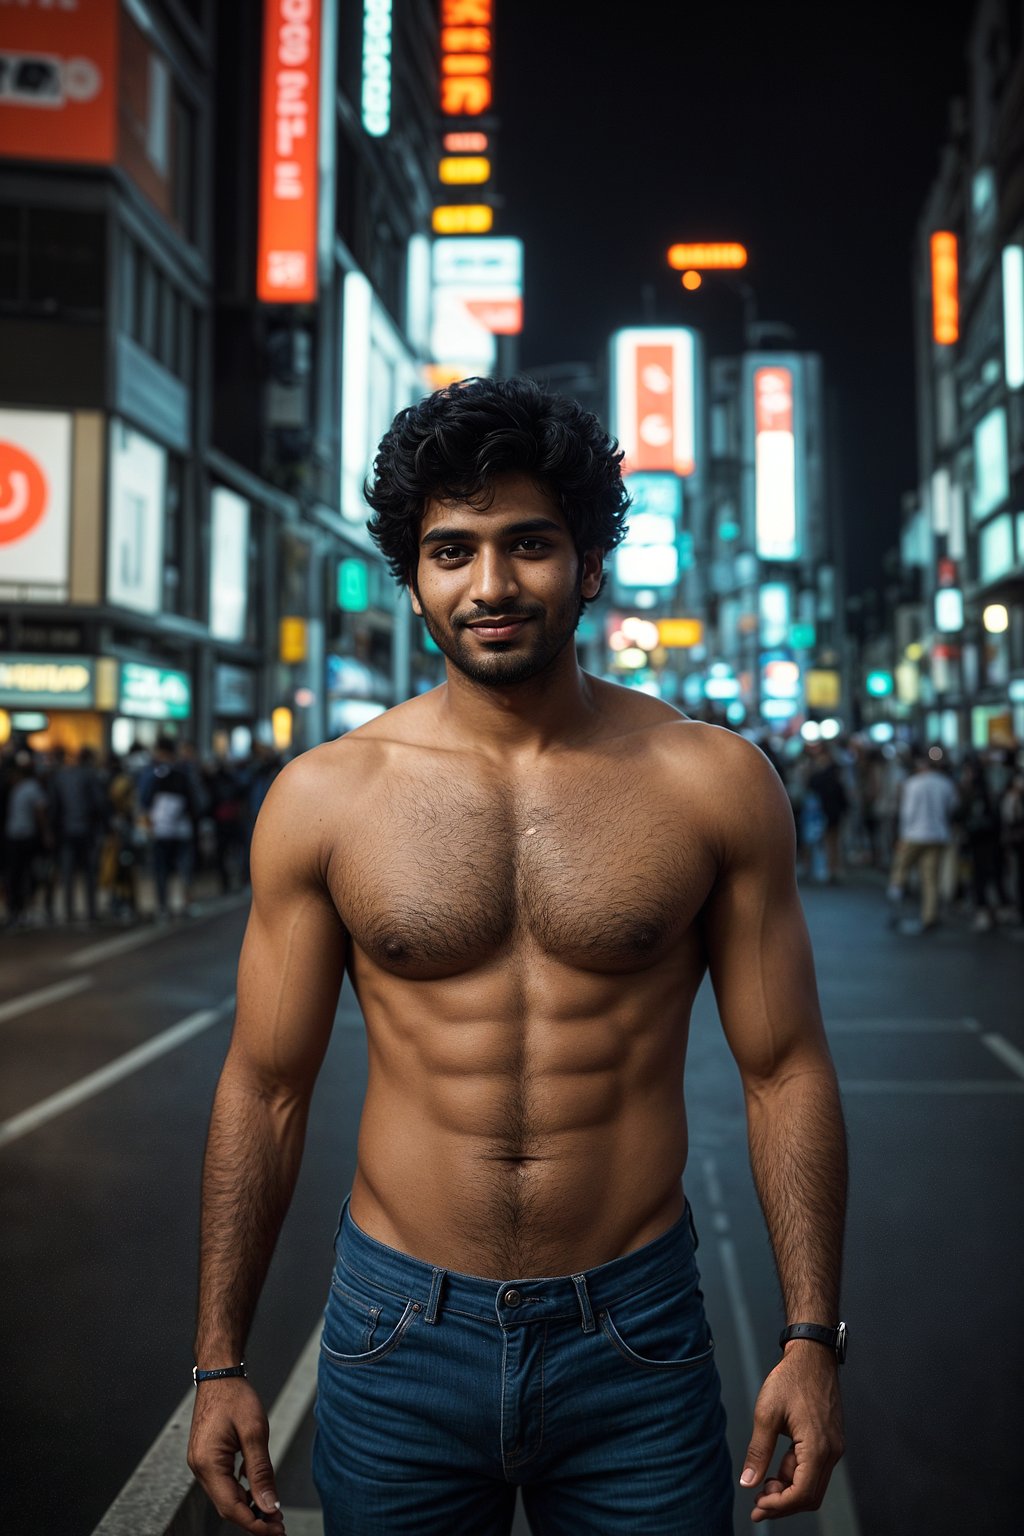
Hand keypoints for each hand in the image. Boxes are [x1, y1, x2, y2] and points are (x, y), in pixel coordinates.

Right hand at [187, 1378, 285, 1533]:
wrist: (219, 1373)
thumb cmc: (235, 1397)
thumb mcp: (254, 1432)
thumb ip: (261, 1472)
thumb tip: (269, 1505)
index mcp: (207, 1464)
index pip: (231, 1507)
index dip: (254, 1523)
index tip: (276, 1531)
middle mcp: (199, 1468)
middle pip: (226, 1506)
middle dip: (253, 1519)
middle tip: (279, 1525)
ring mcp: (201, 1463)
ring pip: (225, 1496)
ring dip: (248, 1506)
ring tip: (272, 1511)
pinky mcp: (206, 1457)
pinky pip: (223, 1483)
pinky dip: (240, 1491)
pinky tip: (257, 1490)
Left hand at [739, 1343, 844, 1521]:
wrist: (812, 1355)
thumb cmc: (790, 1379)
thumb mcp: (766, 1413)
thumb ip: (758, 1451)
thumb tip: (748, 1483)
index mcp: (818, 1447)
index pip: (802, 1494)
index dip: (779, 1505)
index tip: (757, 1505)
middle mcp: (832, 1452)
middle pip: (810, 1496)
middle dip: (783, 1504)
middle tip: (757, 1504)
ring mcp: (833, 1447)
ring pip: (813, 1485)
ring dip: (788, 1491)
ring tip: (763, 1486)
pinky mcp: (830, 1441)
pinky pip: (814, 1469)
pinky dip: (795, 1475)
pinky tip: (775, 1471)